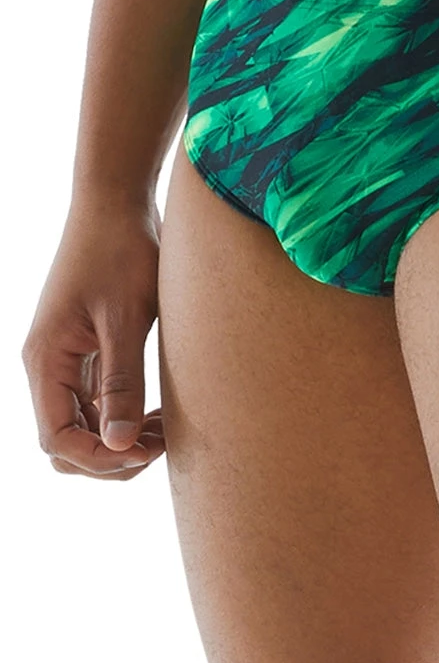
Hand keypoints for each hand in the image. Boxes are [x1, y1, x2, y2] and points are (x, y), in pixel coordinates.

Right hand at [22, 199, 166, 478]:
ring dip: (120, 440)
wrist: (117, 203)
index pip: (57, 440)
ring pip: (84, 426)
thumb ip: (122, 381)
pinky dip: (124, 416)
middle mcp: (48, 366)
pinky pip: (97, 403)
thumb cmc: (122, 251)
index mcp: (47, 361)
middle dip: (111, 457)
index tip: (146, 453)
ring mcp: (66, 360)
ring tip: (166, 430)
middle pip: (66, 443)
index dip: (100, 459)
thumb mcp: (126, 318)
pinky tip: (160, 412)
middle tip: (161, 444)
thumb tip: (119, 447)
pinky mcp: (86, 351)